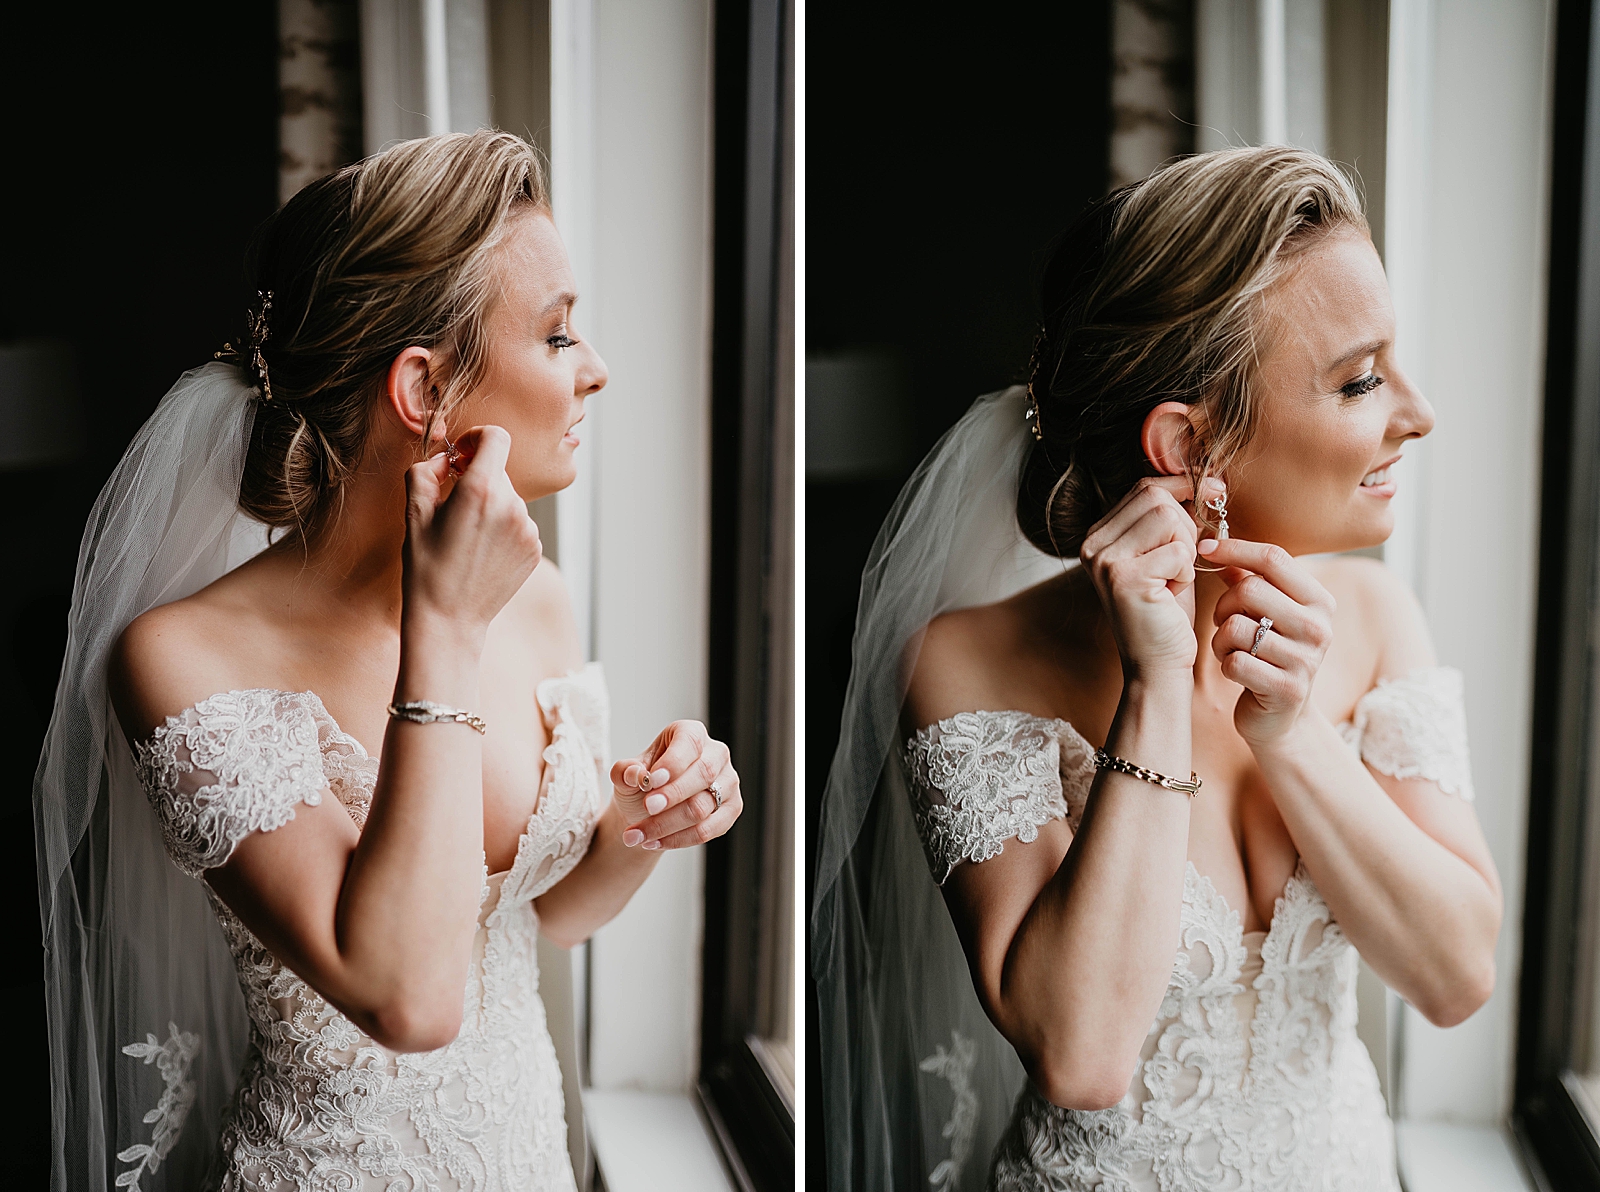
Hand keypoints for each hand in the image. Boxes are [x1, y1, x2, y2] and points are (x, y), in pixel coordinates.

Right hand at [402, 425, 541, 635]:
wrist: (449, 619)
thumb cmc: (426, 567)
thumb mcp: (414, 513)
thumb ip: (426, 470)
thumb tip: (447, 459)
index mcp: (481, 490)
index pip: (497, 437)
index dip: (477, 438)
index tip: (462, 456)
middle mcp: (513, 506)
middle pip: (499, 471)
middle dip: (476, 479)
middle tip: (452, 506)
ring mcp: (529, 529)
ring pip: (509, 499)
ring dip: (490, 506)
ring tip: (466, 537)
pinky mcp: (535, 549)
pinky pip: (519, 523)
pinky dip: (502, 528)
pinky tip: (481, 552)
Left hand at [610, 720, 741, 850]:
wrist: (649, 811)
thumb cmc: (643, 784)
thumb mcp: (626, 774)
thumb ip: (625, 771)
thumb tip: (635, 774)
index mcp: (691, 734)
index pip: (689, 743)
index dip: (673, 763)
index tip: (652, 781)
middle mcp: (716, 754)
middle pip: (703, 774)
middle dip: (673, 795)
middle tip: (647, 808)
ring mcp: (728, 783)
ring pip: (702, 807)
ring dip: (666, 824)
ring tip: (636, 834)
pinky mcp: (731, 810)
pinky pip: (708, 830)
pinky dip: (678, 839)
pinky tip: (653, 842)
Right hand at [1080, 476, 1221, 675]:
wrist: (1157, 665)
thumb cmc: (1167, 613)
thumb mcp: (1166, 556)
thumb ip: (1170, 519)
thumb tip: (1204, 478)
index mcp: (1098, 536)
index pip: (1144, 487)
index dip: (1182, 485)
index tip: (1216, 489)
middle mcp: (1092, 545)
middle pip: (1155, 497)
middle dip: (1184, 524)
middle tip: (1183, 560)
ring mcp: (1104, 560)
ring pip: (1167, 517)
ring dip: (1185, 547)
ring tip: (1174, 578)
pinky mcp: (1124, 578)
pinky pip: (1177, 550)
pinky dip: (1186, 571)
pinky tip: (1172, 593)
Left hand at [1201, 537, 1335, 744]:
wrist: (1281, 717)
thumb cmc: (1268, 655)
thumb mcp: (1268, 614)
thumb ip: (1249, 579)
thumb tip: (1216, 544)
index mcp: (1319, 600)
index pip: (1274, 557)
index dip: (1234, 548)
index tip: (1205, 548)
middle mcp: (1319, 627)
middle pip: (1250, 589)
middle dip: (1223, 604)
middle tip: (1223, 620)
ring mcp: (1306, 660)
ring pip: (1236, 627)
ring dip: (1220, 638)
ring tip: (1229, 648)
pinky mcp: (1287, 689)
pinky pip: (1234, 661)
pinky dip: (1224, 664)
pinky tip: (1235, 670)